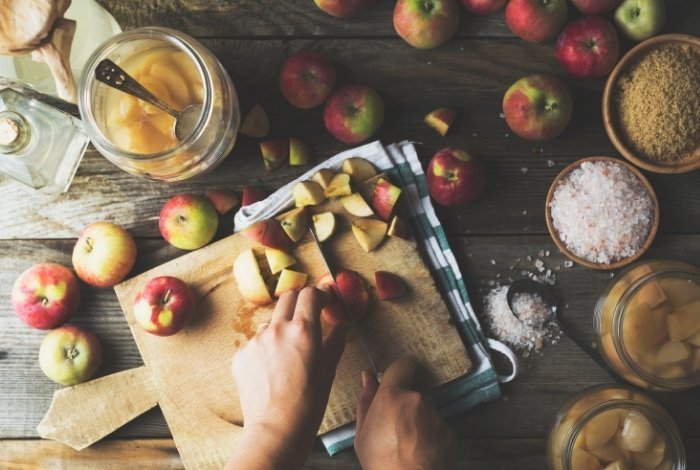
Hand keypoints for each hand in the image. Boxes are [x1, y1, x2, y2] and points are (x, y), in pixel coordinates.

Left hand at [226, 287, 348, 469]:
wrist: (276, 429)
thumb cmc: (307, 404)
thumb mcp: (328, 370)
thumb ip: (335, 341)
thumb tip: (342, 326)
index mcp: (303, 330)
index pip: (310, 294)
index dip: (319, 294)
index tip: (323, 300)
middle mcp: (277, 330)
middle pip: (288, 298)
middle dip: (300, 302)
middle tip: (308, 315)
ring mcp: (256, 341)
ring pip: (271, 322)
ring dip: (281, 327)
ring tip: (288, 353)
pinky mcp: (241, 355)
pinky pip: (256, 342)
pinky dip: (266, 348)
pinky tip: (272, 369)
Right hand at [354, 357, 456, 469]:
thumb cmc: (380, 462)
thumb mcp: (362, 433)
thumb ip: (366, 400)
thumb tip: (368, 375)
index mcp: (392, 396)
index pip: (402, 365)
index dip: (398, 373)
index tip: (394, 384)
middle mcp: (417, 400)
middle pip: (412, 394)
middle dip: (404, 406)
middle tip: (394, 429)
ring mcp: (436, 416)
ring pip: (425, 412)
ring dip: (418, 422)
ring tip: (407, 445)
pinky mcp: (450, 433)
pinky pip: (437, 428)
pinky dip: (431, 437)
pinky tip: (421, 453)